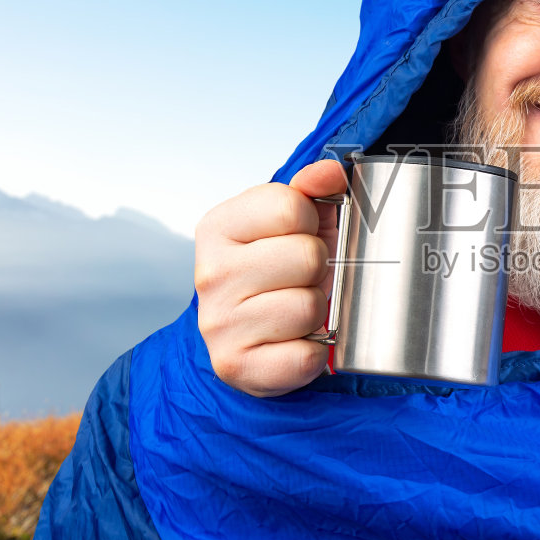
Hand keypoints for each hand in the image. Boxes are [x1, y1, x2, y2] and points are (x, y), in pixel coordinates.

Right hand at [194, 159, 347, 396]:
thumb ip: (311, 190)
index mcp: (218, 227)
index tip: (299, 238)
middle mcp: (209, 274)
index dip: (311, 223)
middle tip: (300, 281)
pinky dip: (312, 352)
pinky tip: (295, 342)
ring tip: (296, 312)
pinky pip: (305, 356)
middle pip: (306, 256)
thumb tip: (330, 174)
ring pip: (309, 306)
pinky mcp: (235, 366)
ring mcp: (218, 324)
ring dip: (316, 311)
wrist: (250, 338)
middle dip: (317, 270)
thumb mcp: (292, 223)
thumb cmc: (277, 274)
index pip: (291, 207)